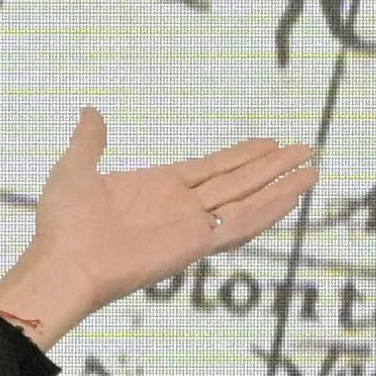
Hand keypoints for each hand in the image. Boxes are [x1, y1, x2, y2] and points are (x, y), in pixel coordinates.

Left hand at [0, 106, 314, 344]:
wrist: (64, 262)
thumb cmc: (64, 223)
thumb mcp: (75, 169)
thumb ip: (90, 142)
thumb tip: (91, 113)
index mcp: (160, 187)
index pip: (213, 168)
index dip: (242, 155)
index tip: (269, 142)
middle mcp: (182, 207)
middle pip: (239, 181)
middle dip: (272, 166)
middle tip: (306, 149)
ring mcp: (192, 227)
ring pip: (247, 202)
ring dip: (280, 188)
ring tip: (312, 172)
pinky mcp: (195, 246)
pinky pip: (238, 228)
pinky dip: (267, 213)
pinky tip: (291, 198)